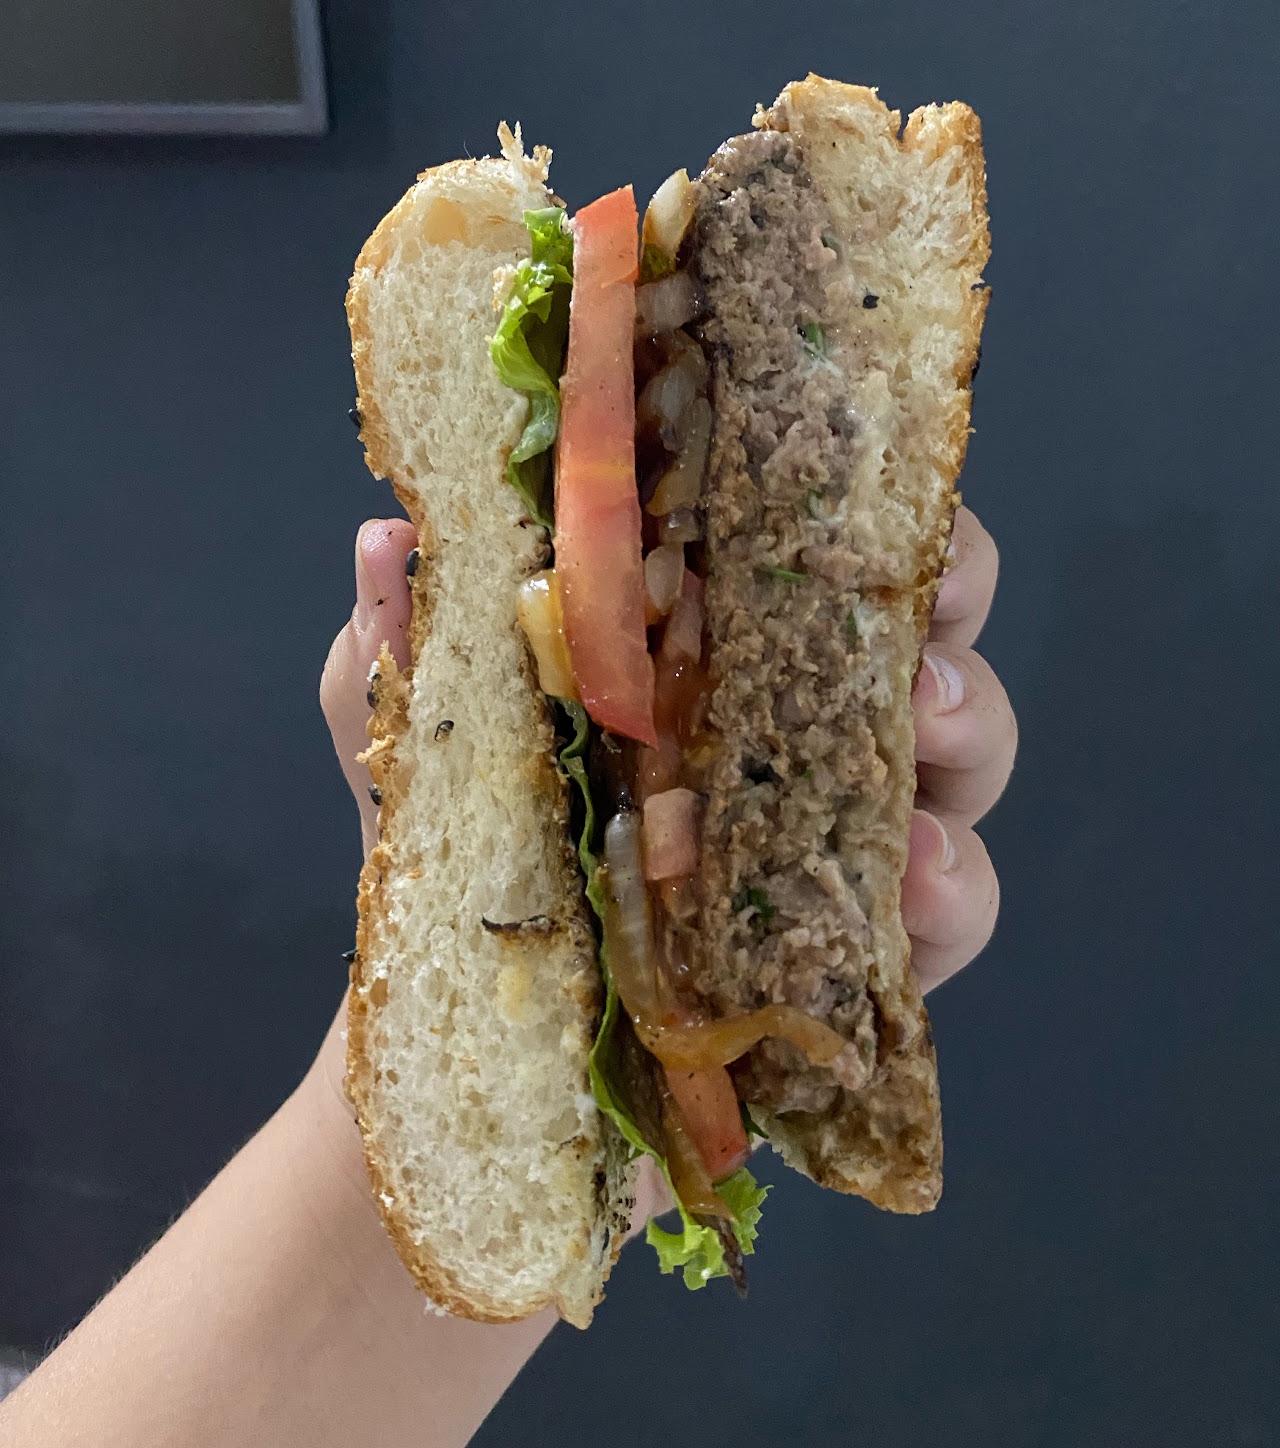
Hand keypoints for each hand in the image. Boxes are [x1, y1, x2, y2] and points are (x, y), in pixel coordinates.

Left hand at [320, 509, 1013, 991]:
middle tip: (918, 596)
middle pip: (918, 616)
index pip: (798, 533)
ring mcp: (841, 824)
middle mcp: (790, 711)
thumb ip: (407, 643)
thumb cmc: (459, 859)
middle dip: (946, 589)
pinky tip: (911, 881)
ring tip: (925, 726)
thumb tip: (386, 539)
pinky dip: (955, 883)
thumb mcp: (418, 742)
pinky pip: (957, 904)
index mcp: (700, 637)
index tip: (845, 474)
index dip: (842, 491)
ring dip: (971, 725)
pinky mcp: (865, 941)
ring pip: (967, 747)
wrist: (483, 1046)